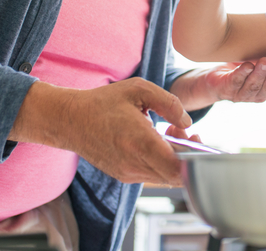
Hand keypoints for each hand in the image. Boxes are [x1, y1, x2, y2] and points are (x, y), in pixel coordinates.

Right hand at [12, 78, 191, 186]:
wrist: (69, 120)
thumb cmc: (103, 103)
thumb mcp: (139, 89)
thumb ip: (169, 103)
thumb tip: (187, 122)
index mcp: (139, 142)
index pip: (178, 168)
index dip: (195, 159)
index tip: (196, 139)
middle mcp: (134, 164)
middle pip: (177, 175)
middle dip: (188, 154)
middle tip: (185, 131)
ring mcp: (128, 173)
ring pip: (166, 176)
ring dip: (175, 157)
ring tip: (169, 130)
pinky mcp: (124, 175)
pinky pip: (153, 174)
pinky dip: (161, 160)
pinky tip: (156, 139)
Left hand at [169, 57, 265, 108]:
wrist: (214, 80)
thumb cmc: (238, 71)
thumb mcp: (254, 66)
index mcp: (264, 91)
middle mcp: (254, 96)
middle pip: (265, 85)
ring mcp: (240, 95)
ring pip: (252, 85)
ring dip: (259, 72)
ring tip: (264, 60)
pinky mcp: (226, 90)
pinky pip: (236, 81)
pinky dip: (242, 73)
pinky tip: (247, 65)